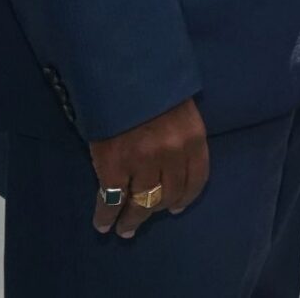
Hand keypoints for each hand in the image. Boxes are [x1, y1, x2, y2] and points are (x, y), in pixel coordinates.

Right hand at [90, 97, 208, 239]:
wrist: (122, 71)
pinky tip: (103, 224)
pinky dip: (106, 215)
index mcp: (193, 138)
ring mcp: (143, 162)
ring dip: (132, 220)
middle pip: (169, 194)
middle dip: (156, 211)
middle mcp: (173, 154)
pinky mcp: (114, 165)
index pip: (197, 178)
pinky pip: (111, 199)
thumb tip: (171, 162)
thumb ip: (180, 135)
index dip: (186, 197)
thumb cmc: (152, 85)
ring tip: (125, 229)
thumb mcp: (179, 108)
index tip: (176, 208)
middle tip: (144, 221)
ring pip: (142, 203)